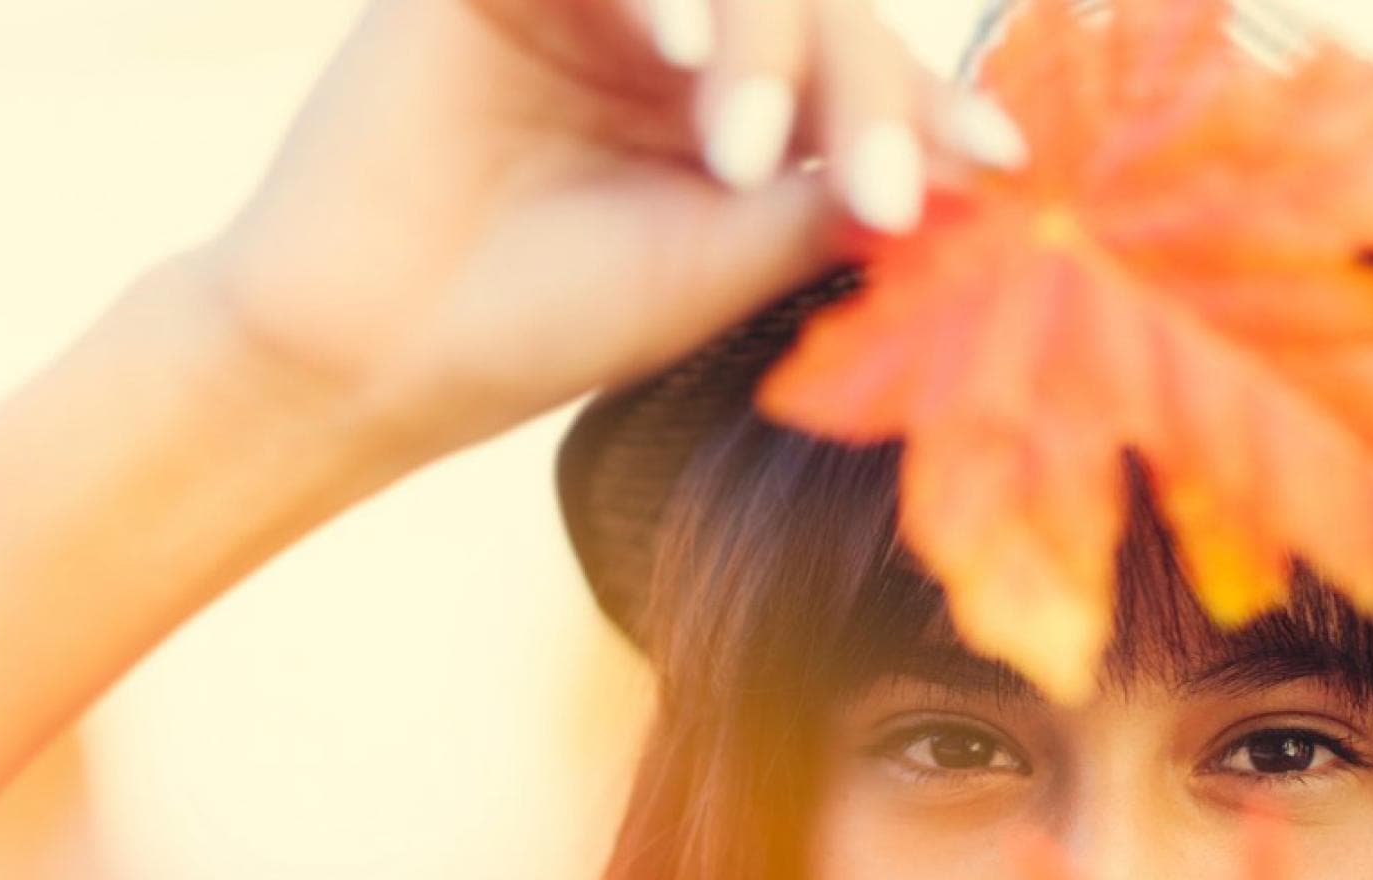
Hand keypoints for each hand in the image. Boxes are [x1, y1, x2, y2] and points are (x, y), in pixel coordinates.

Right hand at [186, 0, 1026, 490]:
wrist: (371, 352)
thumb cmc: (542, 322)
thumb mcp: (718, 266)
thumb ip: (829, 202)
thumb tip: (976, 174)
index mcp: (733, 116)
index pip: (854, 74)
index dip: (928, 106)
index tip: (1001, 164)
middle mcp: (676, 44)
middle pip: (815, 4)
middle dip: (864, 90)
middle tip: (881, 192)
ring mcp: (597, 0)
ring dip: (773, 37)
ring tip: (749, 151)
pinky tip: (685, 55)